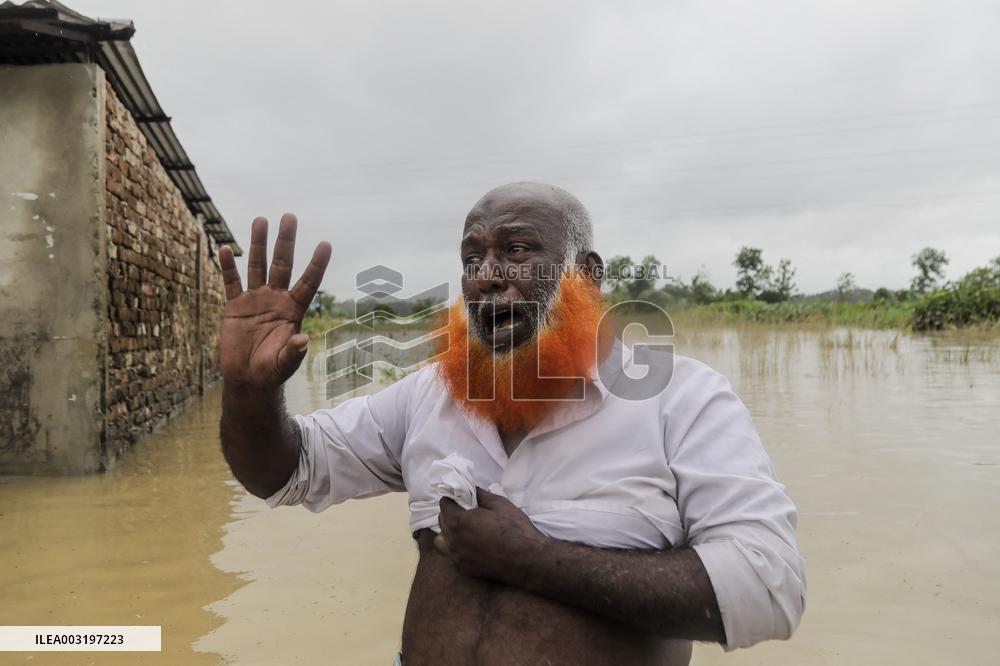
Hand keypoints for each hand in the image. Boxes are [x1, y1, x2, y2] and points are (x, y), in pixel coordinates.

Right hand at [218, 214, 330, 389]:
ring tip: (260, 219)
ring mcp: (255, 299)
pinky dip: (227, 266)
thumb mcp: (285, 363)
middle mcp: (276, 299)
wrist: (248, 378)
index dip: (317, 264)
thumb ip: (294, 352)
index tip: (326, 244)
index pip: (308, 282)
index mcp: (293, 310)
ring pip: (257, 265)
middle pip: (282, 264)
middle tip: (289, 216)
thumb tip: (304, 340)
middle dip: (285, 241)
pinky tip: (224, 247)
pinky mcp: (235, 305)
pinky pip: (230, 282)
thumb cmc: (272, 372)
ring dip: (257, 244)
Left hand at [434, 487, 547, 581]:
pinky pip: (452, 554)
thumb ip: (480, 495)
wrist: (528, 560)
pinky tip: (473, 544)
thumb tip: (471, 489)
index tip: (464, 498)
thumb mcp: (499, 504)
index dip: (453, 498)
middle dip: (451, 513)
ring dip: (449, 532)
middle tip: (468, 511)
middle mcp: (453, 541)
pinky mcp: (464, 569)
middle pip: (442, 522)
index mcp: (458, 522)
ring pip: (442, 541)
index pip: (444, 504)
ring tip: (466, 529)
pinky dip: (457, 547)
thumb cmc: (515, 528)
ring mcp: (457, 557)